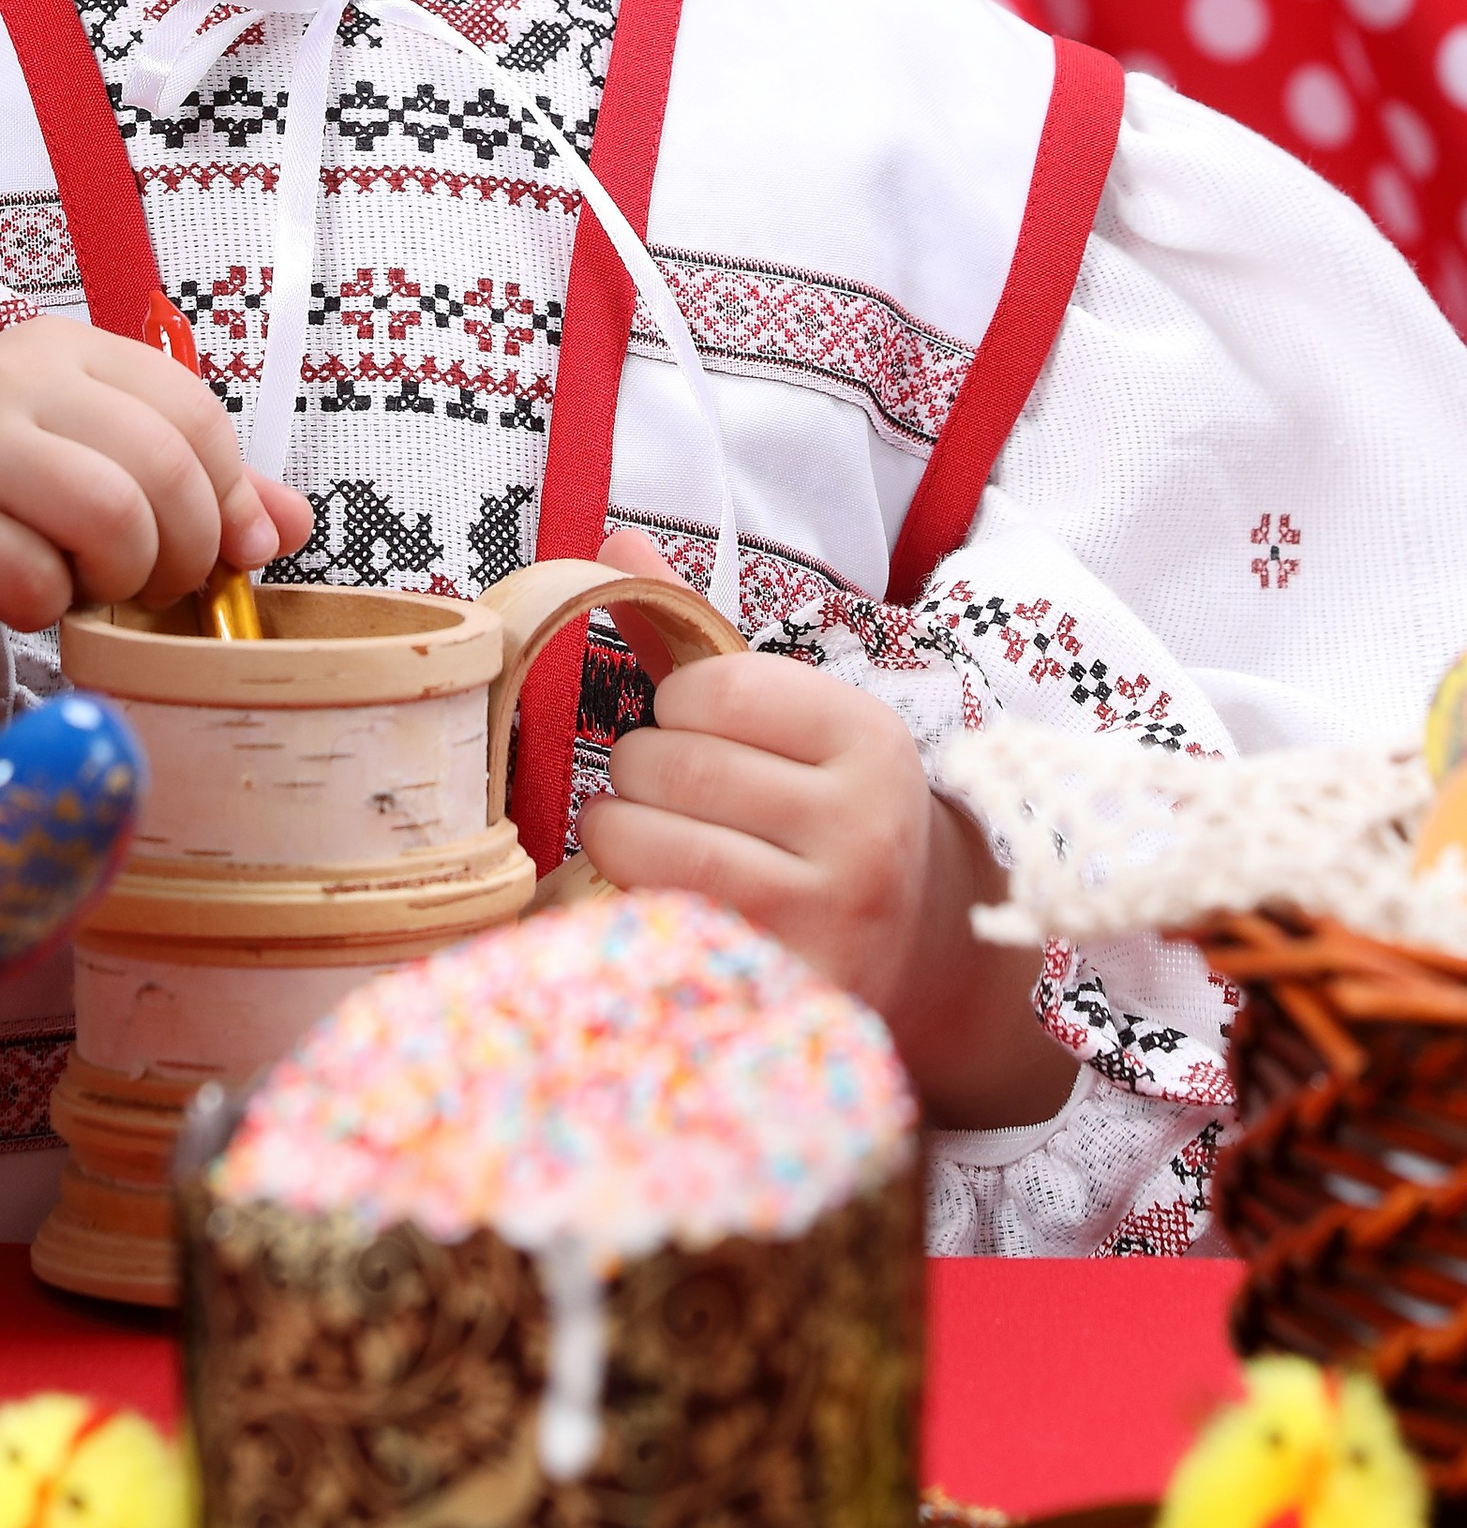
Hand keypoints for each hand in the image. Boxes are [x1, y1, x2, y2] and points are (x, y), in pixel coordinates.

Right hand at [0, 317, 312, 693]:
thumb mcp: (92, 482)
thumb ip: (195, 492)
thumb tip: (293, 524)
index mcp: (64, 352)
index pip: (194, 411)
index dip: (231, 496)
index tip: (229, 554)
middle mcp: (11, 378)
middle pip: (163, 464)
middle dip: (184, 551)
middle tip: (154, 587)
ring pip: (110, 514)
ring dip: (122, 579)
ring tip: (90, 589)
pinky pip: (34, 578)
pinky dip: (46, 609)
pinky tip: (19, 599)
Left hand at [574, 636, 1074, 1130]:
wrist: (914, 951)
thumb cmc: (818, 813)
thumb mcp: (781, 721)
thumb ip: (693, 634)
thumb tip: (613, 545)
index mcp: (869, 738)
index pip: (714, 686)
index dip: (676, 705)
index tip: (695, 728)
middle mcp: (868, 825)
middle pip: (670, 765)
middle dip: (639, 773)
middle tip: (664, 792)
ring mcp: (834, 914)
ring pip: (650, 844)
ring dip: (617, 834)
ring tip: (644, 838)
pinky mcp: (790, 983)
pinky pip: (659, 922)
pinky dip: (632, 903)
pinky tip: (659, 900)